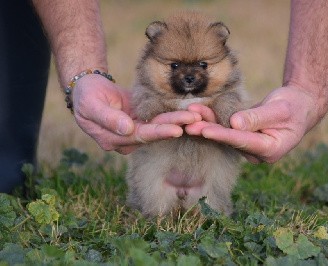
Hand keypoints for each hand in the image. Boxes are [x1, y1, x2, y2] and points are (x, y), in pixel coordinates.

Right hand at [72, 74, 200, 153]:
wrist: (88, 88)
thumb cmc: (86, 96)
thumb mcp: (90, 105)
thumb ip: (108, 118)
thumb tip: (126, 129)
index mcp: (112, 140)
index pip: (139, 137)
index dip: (158, 133)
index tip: (176, 129)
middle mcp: (126, 139)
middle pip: (154, 133)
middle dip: (175, 126)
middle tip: (195, 120)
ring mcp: (135, 130)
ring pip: (159, 126)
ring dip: (177, 120)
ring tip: (196, 115)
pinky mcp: (141, 120)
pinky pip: (159, 118)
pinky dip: (172, 114)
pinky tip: (188, 111)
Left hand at [185, 86, 319, 162]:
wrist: (299, 106)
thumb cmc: (293, 107)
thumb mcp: (279, 110)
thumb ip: (257, 117)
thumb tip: (234, 123)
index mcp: (270, 149)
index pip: (242, 141)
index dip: (223, 136)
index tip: (205, 131)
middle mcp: (257, 152)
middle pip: (229, 141)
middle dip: (208, 131)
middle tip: (189, 125)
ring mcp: (249, 146)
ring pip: (224, 134)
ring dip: (206, 123)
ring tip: (189, 113)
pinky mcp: (243, 137)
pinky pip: (225, 128)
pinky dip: (212, 119)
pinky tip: (198, 111)